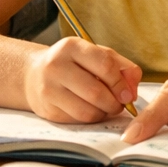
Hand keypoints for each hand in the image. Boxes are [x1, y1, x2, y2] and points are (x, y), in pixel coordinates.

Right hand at [24, 38, 141, 122]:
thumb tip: (133, 88)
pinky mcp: (46, 109)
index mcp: (72, 47)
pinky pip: (77, 120)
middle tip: (121, 105)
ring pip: (86, 110)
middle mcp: (56, 66)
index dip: (120, 83)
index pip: (104, 65)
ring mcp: (48, 89)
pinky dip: (91, 118)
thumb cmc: (74, 63)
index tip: (129, 94)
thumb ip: (121, 66)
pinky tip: (93, 111)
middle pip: (95, 92)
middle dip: (114, 103)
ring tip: (108, 108)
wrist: (34, 74)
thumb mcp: (96, 54)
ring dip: (104, 113)